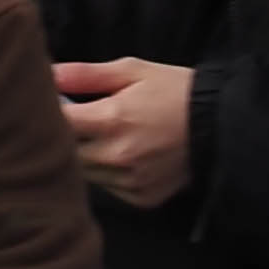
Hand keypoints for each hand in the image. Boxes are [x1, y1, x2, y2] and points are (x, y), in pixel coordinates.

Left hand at [57, 57, 194, 208]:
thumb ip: (85, 74)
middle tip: (79, 121)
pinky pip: (108, 189)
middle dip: (65, 137)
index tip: (53, 104)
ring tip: (104, 137)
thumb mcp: (132, 71)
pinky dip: (108, 174)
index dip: (50, 112)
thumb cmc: (174, 90)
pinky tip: (124, 157)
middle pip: (65, 153)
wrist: (220, 125)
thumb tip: (48, 75)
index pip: (58, 122)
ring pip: (84, 175)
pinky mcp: (140, 198)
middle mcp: (117, 155)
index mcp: (112, 119)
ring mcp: (130, 181)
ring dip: (84, 158)